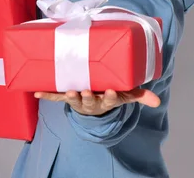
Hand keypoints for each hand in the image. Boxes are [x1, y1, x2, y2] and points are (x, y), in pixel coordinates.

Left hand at [34, 88, 160, 115]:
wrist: (93, 102)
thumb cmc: (110, 93)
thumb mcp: (126, 94)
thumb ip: (140, 96)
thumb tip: (157, 101)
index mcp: (106, 100)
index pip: (110, 100)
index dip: (111, 96)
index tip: (112, 91)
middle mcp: (91, 102)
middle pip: (90, 100)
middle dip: (87, 96)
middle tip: (86, 91)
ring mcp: (77, 99)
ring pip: (73, 100)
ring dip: (70, 96)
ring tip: (68, 91)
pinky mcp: (65, 97)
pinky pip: (55, 97)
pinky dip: (46, 95)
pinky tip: (36, 93)